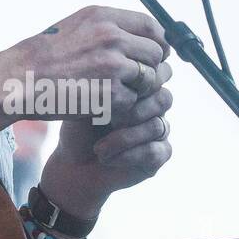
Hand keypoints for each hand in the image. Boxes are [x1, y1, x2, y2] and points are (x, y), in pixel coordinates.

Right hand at [7, 6, 170, 125]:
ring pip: (149, 79)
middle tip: (133, 80)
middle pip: (155, 54)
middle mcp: (111, 37)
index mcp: (103, 17)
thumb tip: (143, 34)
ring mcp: (113, 66)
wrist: (19, 81)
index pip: (151, 26)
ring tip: (115, 92)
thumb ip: (110, 27)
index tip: (153, 54)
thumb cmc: (44, 57)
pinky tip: (104, 105)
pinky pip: (133, 102)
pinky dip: (122, 107)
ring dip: (137, 89)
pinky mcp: (111, 94)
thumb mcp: (77, 26)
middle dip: (148, 68)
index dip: (157, 42)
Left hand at [37, 74, 173, 218]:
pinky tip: (107, 158)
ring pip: (157, 126)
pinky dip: (128, 155)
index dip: (140, 83)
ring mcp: (159, 131)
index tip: (110, 98)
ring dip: (124, 138)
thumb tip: (118, 79)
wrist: (74, 165)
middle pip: (164, 98)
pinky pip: (154, 151)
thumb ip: (106, 85)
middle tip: (106, 120)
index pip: (159, 73)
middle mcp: (154, 107)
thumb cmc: (78, 131)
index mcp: (141, 88)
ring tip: (99, 148)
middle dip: (133, 110)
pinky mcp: (159, 156)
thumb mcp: (86, 103)